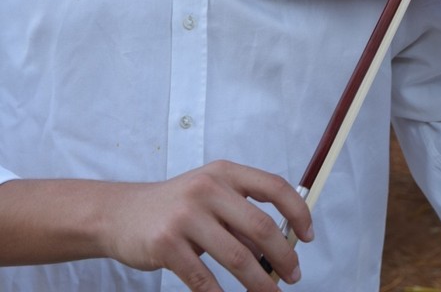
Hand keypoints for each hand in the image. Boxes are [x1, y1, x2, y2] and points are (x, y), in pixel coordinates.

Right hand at [101, 160, 313, 290]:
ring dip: (262, 284)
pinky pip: (205, 281)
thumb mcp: (209, 193)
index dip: (298, 212)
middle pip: (261, 227)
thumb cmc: (174, 205)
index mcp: (224, 172)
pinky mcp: (167, 244)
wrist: (121, 213)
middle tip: (293, 276)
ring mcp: (186, 215)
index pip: (274, 186)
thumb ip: (240, 211)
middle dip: (284, 257)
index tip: (308, 236)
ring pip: (239, 258)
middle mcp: (207, 188)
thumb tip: (280, 246)